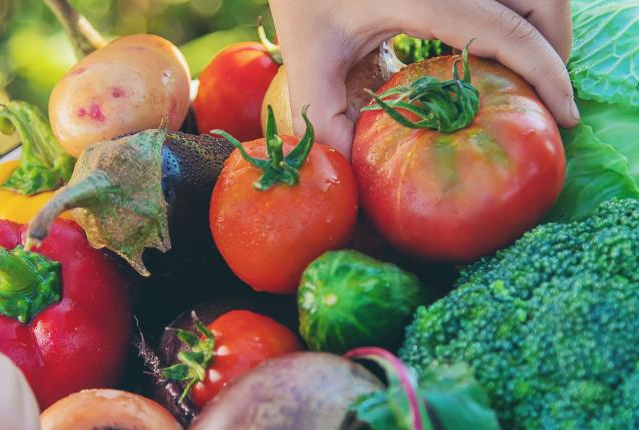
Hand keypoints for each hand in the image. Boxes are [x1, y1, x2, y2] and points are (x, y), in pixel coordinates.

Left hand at [269, 0, 578, 156]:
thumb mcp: (309, 61)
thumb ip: (329, 121)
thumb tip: (360, 173)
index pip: (508, 31)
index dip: (547, 74)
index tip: (566, 117)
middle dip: (556, 49)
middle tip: (547, 97)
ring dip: (543, 27)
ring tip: (528, 73)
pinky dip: (522, 13)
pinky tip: (500, 45)